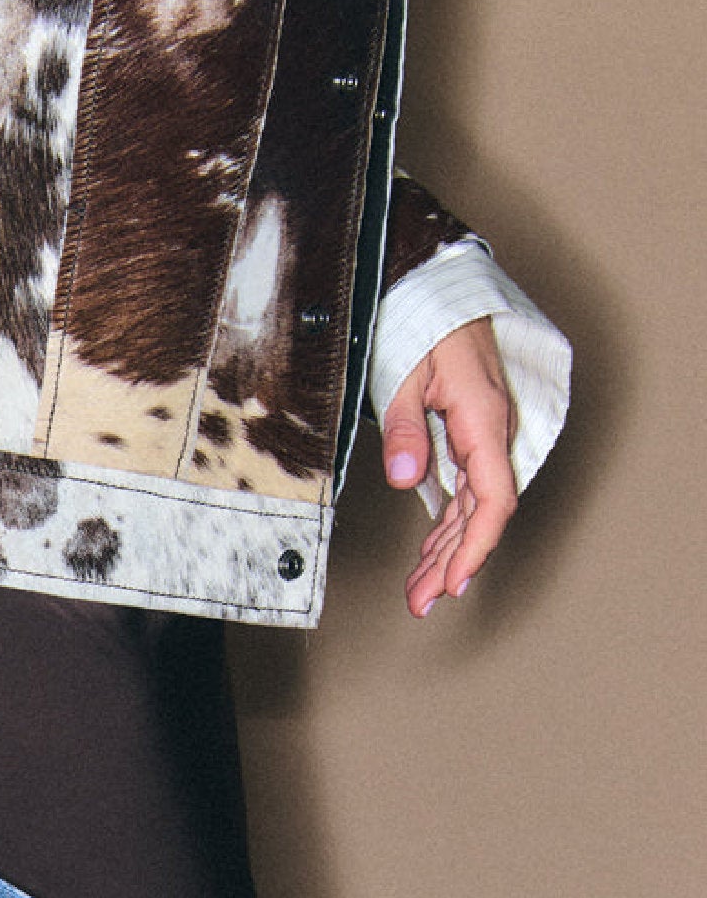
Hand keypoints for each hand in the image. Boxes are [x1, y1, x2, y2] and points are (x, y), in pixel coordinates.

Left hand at [382, 316, 517, 617]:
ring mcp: (480, 439)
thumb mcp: (405, 375)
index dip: (475, 546)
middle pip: (479, 514)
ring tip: (419, 593)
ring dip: (445, 553)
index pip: (492, 499)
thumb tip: (407, 479)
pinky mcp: (465, 440)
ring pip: (469, 510)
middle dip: (451, 563)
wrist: (435, 295)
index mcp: (485, 421)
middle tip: (421, 602)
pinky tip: (430, 557)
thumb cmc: (423, 328)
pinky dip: (444, 528)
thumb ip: (405, 429)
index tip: (455, 581)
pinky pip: (461, 494)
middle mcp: (490, 435)